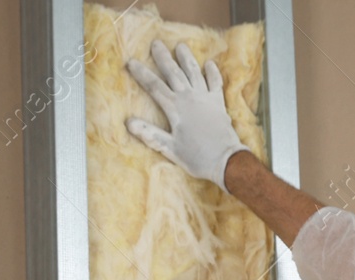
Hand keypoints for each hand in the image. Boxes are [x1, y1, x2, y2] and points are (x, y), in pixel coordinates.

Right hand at [124, 41, 245, 186]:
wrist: (226, 160)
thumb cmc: (197, 157)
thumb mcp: (170, 148)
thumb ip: (150, 134)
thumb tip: (129, 123)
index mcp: (175, 108)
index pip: (154, 86)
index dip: (141, 73)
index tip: (131, 61)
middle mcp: (189, 98)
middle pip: (173, 73)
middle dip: (163, 57)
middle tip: (156, 43)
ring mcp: (205, 98)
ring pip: (194, 72)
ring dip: (187, 58)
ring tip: (180, 46)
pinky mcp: (218, 103)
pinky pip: (215, 83)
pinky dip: (212, 73)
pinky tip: (210, 64)